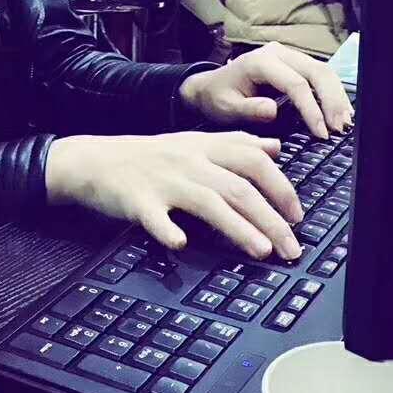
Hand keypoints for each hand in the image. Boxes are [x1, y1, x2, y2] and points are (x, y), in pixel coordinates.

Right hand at [45, 130, 303, 259]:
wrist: (95, 160)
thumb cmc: (148, 156)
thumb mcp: (193, 142)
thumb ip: (234, 144)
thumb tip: (276, 149)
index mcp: (204, 147)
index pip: (252, 161)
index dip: (280, 187)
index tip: (297, 215)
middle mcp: (189, 161)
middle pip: (238, 187)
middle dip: (271, 218)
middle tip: (291, 247)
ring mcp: (163, 181)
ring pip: (208, 201)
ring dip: (237, 227)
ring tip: (261, 250)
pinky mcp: (137, 200)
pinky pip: (154, 217)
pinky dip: (167, 230)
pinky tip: (181, 243)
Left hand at [179, 43, 352, 140]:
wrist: (210, 86)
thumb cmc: (217, 98)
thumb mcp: (226, 108)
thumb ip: (248, 110)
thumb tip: (273, 111)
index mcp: (260, 62)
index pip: (295, 83)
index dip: (311, 108)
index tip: (321, 133)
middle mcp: (278, 53)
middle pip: (316, 71)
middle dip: (332, 101)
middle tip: (340, 128)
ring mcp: (288, 55)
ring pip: (322, 71)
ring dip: (337, 96)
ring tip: (345, 123)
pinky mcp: (295, 64)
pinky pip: (319, 75)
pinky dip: (332, 92)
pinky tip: (340, 112)